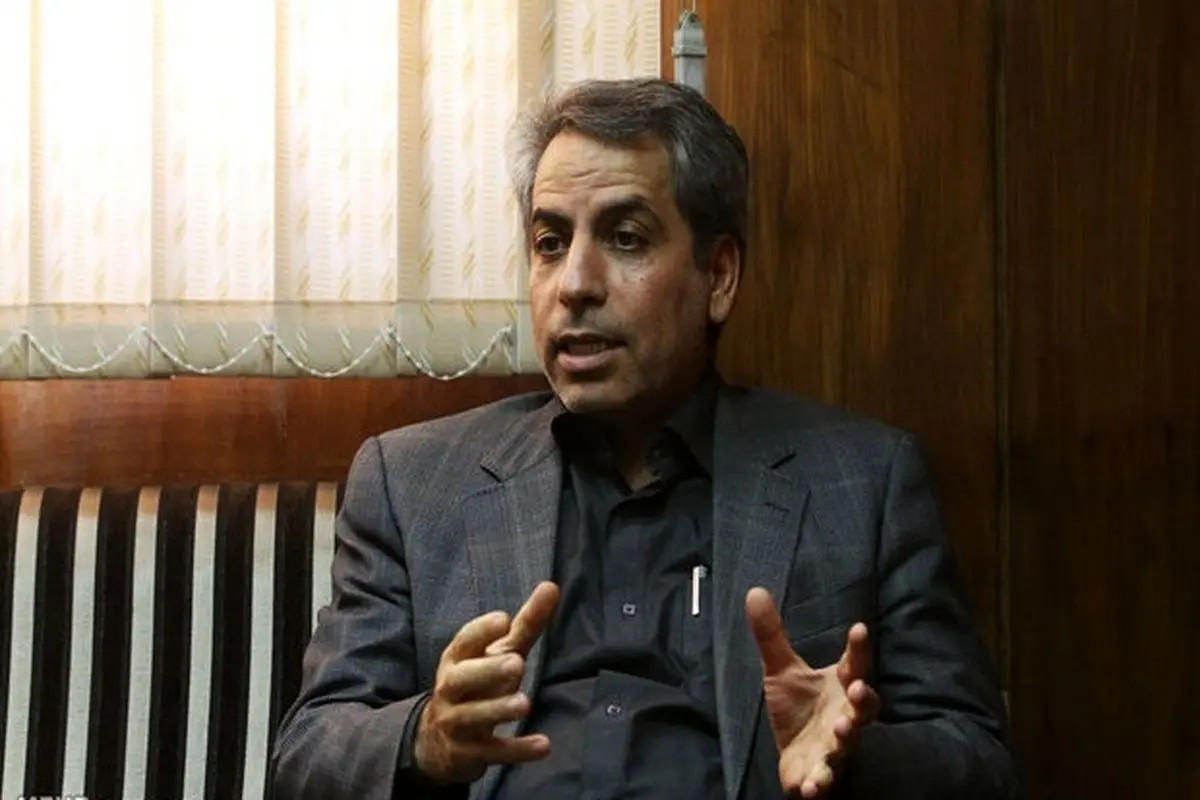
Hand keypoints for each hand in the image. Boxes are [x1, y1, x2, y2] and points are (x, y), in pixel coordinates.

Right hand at [414, 581, 560, 783]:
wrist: (436, 741)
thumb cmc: (477, 683)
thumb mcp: (498, 652)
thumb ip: (525, 623)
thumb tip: (551, 586)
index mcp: (457, 659)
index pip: (464, 642)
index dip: (481, 631)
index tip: (502, 619)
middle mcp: (451, 689)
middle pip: (462, 679)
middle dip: (487, 670)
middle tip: (516, 663)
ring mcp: (457, 723)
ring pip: (473, 716)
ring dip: (498, 710)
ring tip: (525, 704)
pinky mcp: (469, 753)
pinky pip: (492, 752)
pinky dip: (516, 750)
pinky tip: (543, 746)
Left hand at [746, 587, 879, 797]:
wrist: (795, 754)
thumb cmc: (798, 708)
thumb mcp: (781, 669)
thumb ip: (772, 634)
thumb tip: (754, 591)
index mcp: (839, 688)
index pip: (854, 664)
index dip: (858, 648)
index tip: (859, 628)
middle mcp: (844, 717)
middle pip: (863, 709)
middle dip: (862, 701)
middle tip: (857, 690)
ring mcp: (835, 748)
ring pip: (847, 745)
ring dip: (845, 740)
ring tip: (840, 732)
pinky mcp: (818, 774)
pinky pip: (823, 781)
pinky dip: (819, 784)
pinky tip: (811, 786)